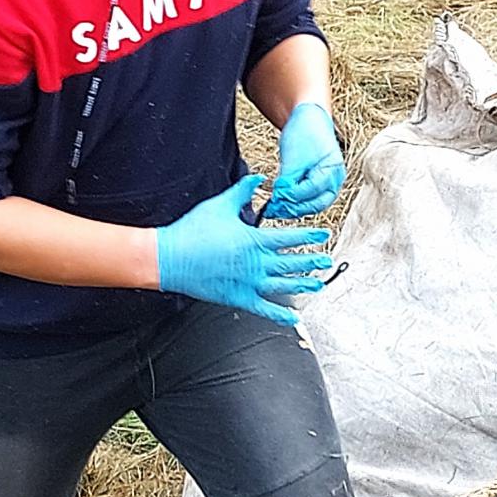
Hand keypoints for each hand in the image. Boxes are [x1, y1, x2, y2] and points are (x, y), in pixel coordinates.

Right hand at [155, 176, 330, 324]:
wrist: (170, 257)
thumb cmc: (193, 231)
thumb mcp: (220, 205)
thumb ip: (243, 191)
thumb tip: (259, 178)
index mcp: (254, 240)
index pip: (290, 238)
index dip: (309, 236)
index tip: (323, 235)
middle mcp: (256, 263)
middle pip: (292, 263)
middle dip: (312, 261)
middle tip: (327, 260)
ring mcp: (249, 283)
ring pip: (283, 285)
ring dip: (303, 285)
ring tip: (317, 284)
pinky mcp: (239, 298)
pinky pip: (264, 309)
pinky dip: (280, 315)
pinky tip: (293, 318)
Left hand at [266, 102, 344, 218]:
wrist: (309, 118)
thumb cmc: (305, 131)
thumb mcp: (294, 156)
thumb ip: (288, 180)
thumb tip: (280, 199)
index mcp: (332, 170)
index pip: (311, 190)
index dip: (292, 196)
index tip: (276, 197)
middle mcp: (335, 180)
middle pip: (315, 204)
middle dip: (294, 208)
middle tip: (275, 209)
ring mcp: (328, 183)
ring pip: (312, 205)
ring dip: (294, 208)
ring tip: (276, 208)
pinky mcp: (318, 184)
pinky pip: (309, 199)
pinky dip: (296, 202)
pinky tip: (283, 202)